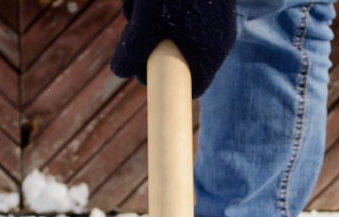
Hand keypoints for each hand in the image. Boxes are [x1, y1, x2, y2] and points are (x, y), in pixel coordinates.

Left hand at [110, 0, 237, 97]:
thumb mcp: (146, 23)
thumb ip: (132, 52)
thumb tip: (121, 72)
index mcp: (210, 53)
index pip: (194, 86)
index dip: (163, 83)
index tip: (141, 71)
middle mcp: (217, 38)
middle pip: (180, 59)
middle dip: (151, 46)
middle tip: (134, 27)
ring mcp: (214, 18)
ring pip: (175, 32)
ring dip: (150, 21)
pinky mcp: (207, 2)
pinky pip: (180, 12)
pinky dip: (159, 5)